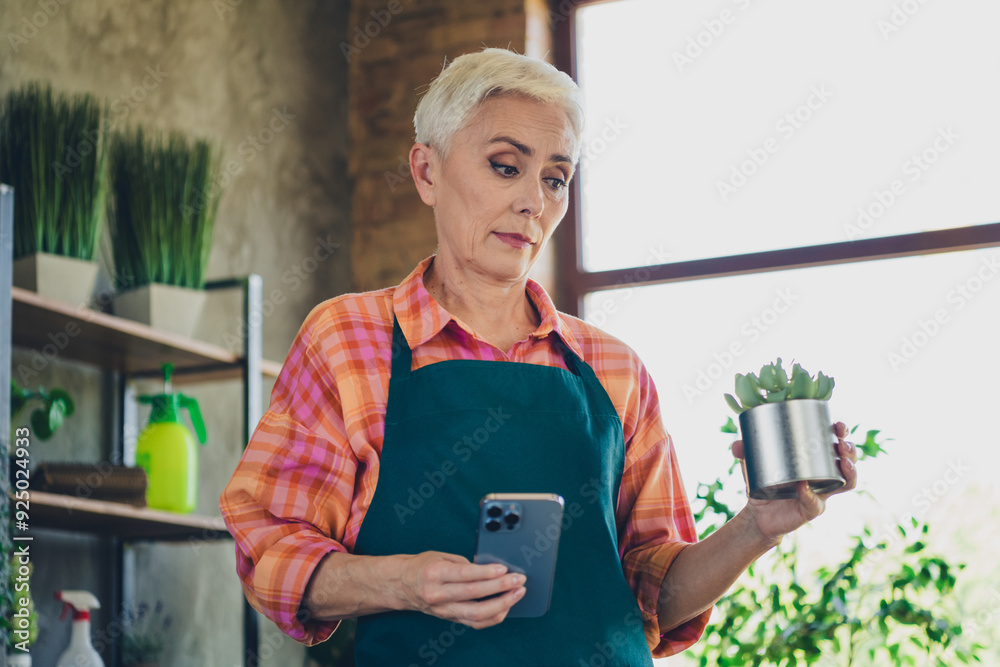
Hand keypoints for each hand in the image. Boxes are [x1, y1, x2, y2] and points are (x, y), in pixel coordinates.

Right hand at [396, 551, 525, 628]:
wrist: (402, 585)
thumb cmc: (422, 566)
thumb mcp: (440, 556)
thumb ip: (464, 562)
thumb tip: (490, 568)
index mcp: (434, 574)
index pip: (465, 575)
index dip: (487, 573)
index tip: (504, 570)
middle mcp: (438, 595)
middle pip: (474, 595)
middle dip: (500, 588)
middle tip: (519, 580)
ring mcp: (443, 610)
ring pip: (477, 614)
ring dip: (502, 604)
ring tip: (517, 593)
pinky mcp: (449, 618)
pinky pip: (475, 622)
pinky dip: (493, 616)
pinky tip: (505, 606)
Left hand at [731, 421, 857, 543]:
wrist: (758, 513)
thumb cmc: (762, 482)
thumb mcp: (753, 463)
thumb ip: (745, 452)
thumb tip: (737, 444)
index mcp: (814, 459)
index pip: (835, 442)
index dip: (842, 433)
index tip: (839, 424)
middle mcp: (824, 475)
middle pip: (849, 461)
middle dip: (850, 449)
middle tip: (842, 442)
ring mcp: (821, 493)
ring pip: (847, 483)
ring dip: (850, 472)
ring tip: (843, 461)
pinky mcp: (811, 509)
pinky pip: (815, 502)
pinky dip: (810, 494)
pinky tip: (804, 486)